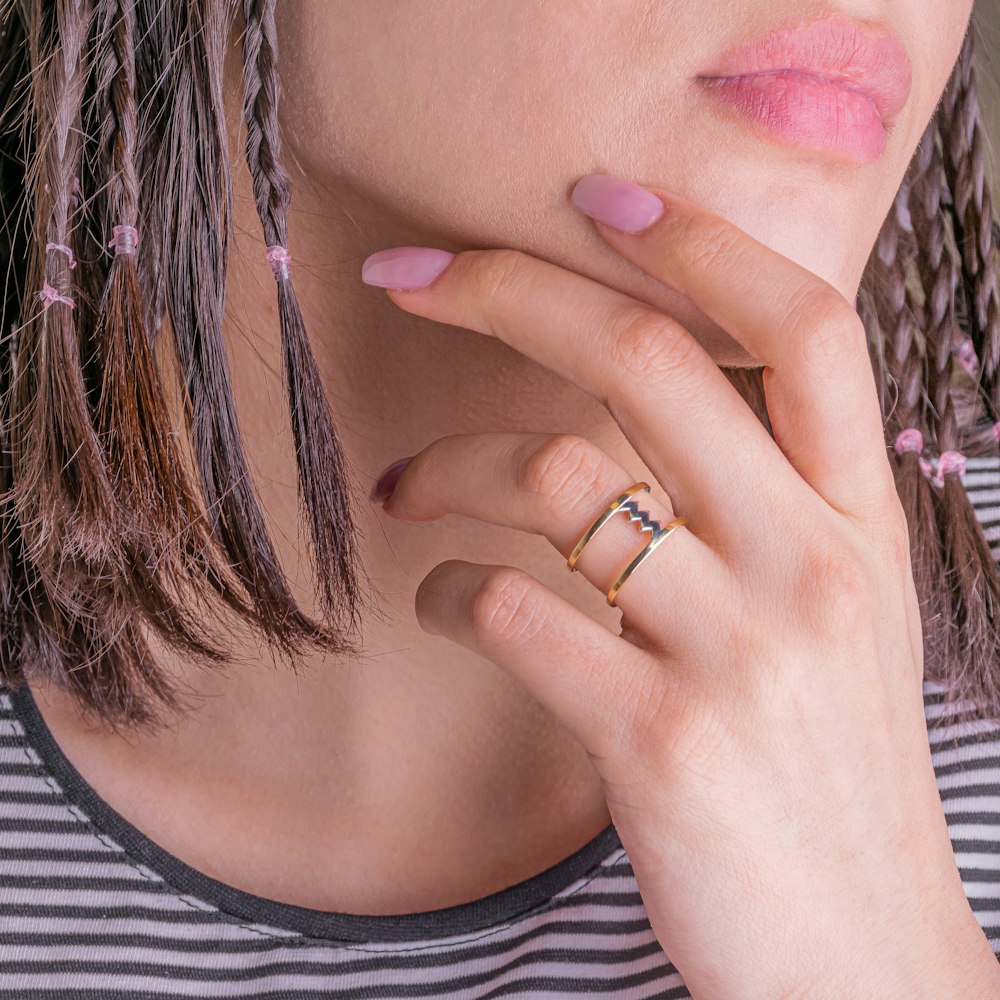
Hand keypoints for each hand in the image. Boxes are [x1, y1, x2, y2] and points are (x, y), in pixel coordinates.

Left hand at [361, 174, 999, 998]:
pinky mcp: (655, 739)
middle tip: (413, 273)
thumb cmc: (828, 776)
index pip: (805, 326)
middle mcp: (807, 566)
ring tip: (402, 491)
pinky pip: (514, 609)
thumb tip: (636, 424)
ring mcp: (736, 652)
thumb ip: (765, 517)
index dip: (699, 240)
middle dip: (507, 288)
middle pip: (645, 358)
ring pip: (555, 474)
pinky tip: (440, 603)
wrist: (862, 960)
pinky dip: (448, 591)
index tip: (600, 196)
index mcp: (856, 524)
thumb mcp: (833, 623)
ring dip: (447, 464)